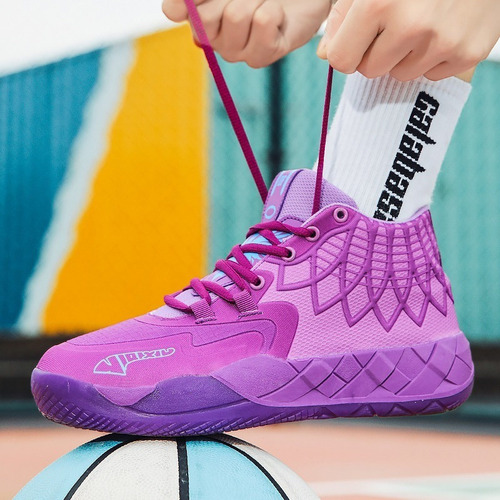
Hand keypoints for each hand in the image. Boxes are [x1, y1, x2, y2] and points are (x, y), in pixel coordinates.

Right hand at [163, 0, 330, 67]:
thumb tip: (171, 13)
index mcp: (198, 19)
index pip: (174, 9)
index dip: (188, 1)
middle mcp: (214, 40)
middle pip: (205, 16)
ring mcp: (237, 52)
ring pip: (235, 16)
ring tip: (264, 2)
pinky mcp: (263, 56)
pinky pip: (262, 22)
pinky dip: (273, 9)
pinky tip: (277, 15)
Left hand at [317, 0, 499, 80]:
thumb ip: (342, 15)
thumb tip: (324, 54)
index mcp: (379, 4)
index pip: (341, 60)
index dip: (347, 50)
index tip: (358, 38)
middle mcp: (412, 26)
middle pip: (370, 71)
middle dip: (376, 52)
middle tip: (395, 24)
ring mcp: (443, 42)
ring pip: (401, 75)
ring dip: (405, 56)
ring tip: (422, 23)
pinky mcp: (468, 53)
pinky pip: (432, 75)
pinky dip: (433, 58)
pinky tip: (444, 28)